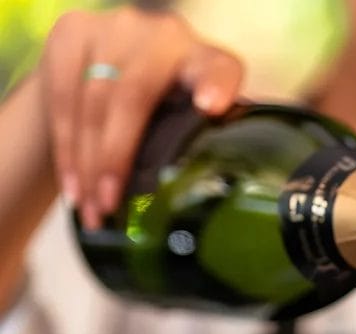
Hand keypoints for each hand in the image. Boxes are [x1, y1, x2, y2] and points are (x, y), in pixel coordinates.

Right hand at [40, 6, 243, 228]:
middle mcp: (163, 36)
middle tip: (110, 205)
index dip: (215, 85)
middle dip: (116, 158)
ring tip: (90, 208)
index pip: (219, 69)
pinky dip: (65, 148)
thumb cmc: (165, 108)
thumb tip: (198, 199)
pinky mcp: (73, 32)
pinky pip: (62, 98)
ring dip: (86, 164)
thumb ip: (199, 144)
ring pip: (92, 102)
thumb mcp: (191, 122)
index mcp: (206, 60)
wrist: (107, 69)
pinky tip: (72, 184)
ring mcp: (115, 30)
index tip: (211, 107)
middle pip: (134, 97)